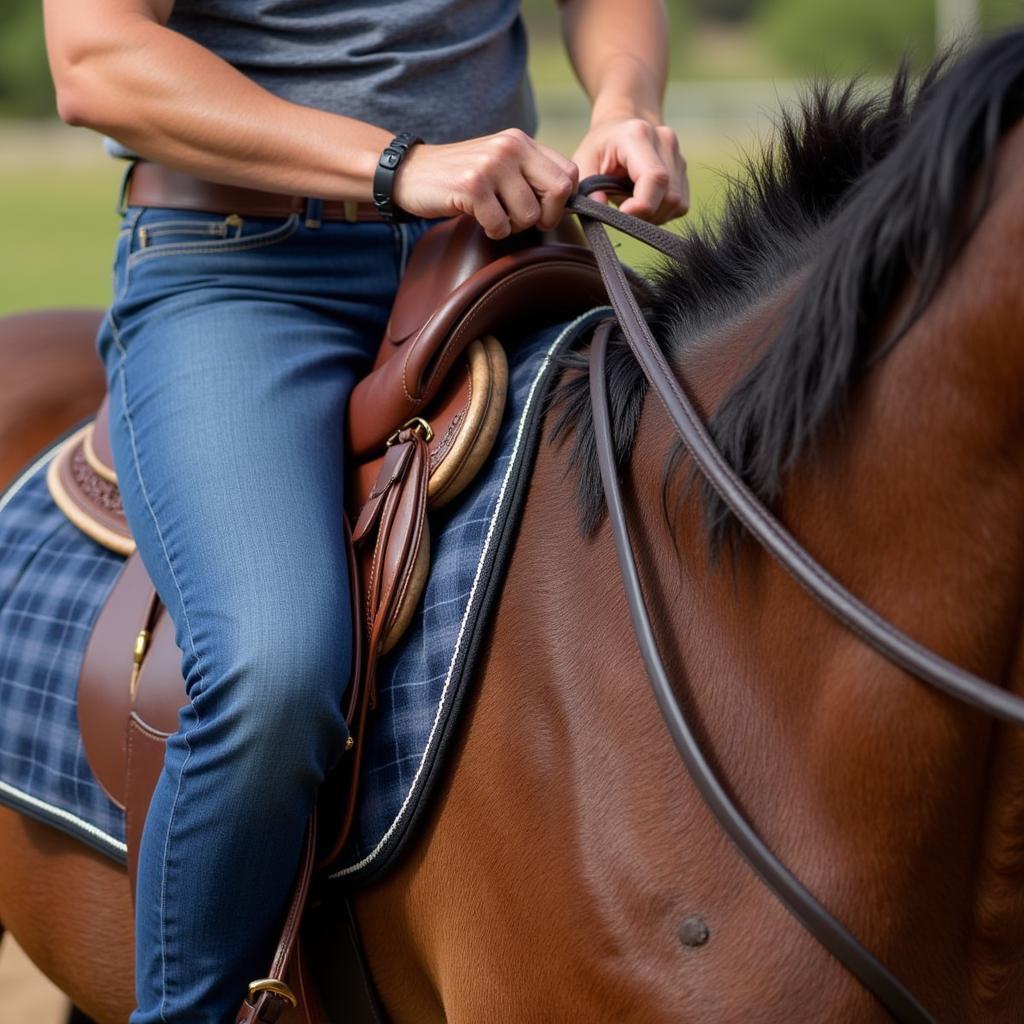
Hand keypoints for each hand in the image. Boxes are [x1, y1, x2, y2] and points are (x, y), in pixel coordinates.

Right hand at [391, 129, 578, 239]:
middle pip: (559, 192)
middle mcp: (511, 147)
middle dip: (545, 217)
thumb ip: (531, 174)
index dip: (562, 201)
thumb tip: (568, 202)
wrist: (412, 173)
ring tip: (493, 215)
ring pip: (529, 214)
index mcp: (521, 141)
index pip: (569, 173)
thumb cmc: (461, 178)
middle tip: (521, 220)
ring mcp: (492, 165)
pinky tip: (477, 218)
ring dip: (513, 226)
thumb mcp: (500, 164)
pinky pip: (501, 225)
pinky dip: (492, 230)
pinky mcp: (473, 186)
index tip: (542, 211)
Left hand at [572, 115, 687, 222]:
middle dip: (646, 215)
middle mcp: (665, 141)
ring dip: (654, 216)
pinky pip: (680, 204)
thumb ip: (586, 187)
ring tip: (632, 207)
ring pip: (676, 203)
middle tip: (624, 214)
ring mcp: (678, 155)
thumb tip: (598, 206)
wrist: (621, 127)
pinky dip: (662, 213)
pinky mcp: (683, 172)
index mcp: (638, 135)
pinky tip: (644, 203)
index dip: (641, 205)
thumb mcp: (583, 162)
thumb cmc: (600, 147)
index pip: (654, 177)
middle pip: (668, 195)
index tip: (622, 215)